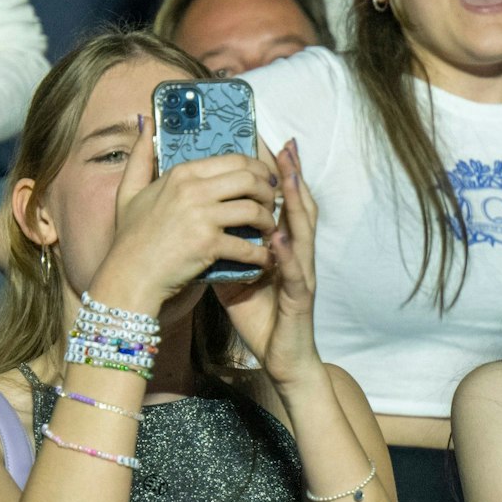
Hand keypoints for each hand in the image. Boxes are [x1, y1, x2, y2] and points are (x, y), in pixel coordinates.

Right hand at [88, 117, 277, 314]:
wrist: (128, 275)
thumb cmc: (130, 237)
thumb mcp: (128, 191)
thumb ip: (141, 156)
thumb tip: (145, 121)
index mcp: (181, 174)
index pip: (234, 160)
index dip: (259, 169)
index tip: (266, 181)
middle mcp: (192, 189)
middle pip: (249, 179)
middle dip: (269, 191)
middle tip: (273, 204)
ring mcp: (200, 216)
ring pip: (253, 209)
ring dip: (269, 221)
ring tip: (270, 229)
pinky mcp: (207, 244)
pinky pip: (247, 245)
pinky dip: (261, 254)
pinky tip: (265, 259)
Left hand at [217, 140, 323, 386]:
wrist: (281, 357)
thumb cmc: (260, 316)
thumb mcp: (235, 277)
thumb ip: (222, 250)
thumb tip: (196, 227)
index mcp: (281, 247)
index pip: (281, 202)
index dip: (276, 174)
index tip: (266, 143)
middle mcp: (296, 254)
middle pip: (299, 207)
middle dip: (292, 176)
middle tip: (285, 145)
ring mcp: (302, 273)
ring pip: (304, 231)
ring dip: (297, 203)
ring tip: (289, 176)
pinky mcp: (300, 298)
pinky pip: (295, 271)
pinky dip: (288, 252)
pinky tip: (280, 235)